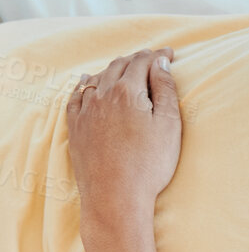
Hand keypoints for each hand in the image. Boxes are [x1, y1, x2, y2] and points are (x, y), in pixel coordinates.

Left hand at [66, 48, 181, 226]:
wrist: (116, 197)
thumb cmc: (148, 166)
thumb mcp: (169, 126)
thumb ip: (166, 90)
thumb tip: (162, 63)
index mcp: (128, 90)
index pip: (143, 61)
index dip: (158, 55)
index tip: (170, 54)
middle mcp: (103, 94)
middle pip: (119, 65)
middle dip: (136, 59)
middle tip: (150, 60)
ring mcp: (86, 110)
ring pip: (98, 77)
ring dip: (113, 69)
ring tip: (124, 69)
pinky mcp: (75, 126)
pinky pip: (77, 95)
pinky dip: (85, 83)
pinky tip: (88, 81)